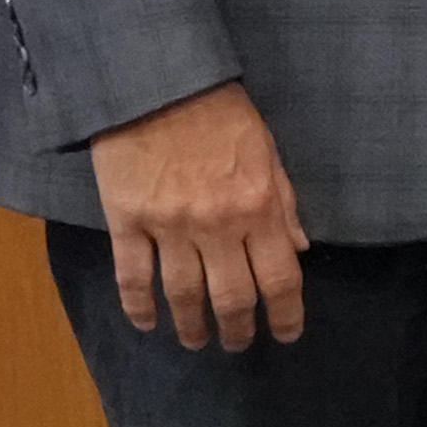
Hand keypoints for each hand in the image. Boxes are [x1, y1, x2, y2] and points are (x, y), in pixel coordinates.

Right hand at [86, 83, 308, 350]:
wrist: (156, 82)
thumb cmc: (220, 112)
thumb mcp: (267, 151)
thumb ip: (284, 203)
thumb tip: (300, 249)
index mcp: (259, 208)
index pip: (280, 279)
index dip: (286, 315)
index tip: (285, 335)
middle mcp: (218, 226)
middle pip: (232, 297)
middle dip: (237, 329)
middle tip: (236, 344)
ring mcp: (170, 226)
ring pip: (183, 295)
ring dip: (192, 326)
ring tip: (196, 341)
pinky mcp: (127, 220)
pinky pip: (133, 276)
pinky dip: (139, 307)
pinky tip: (146, 324)